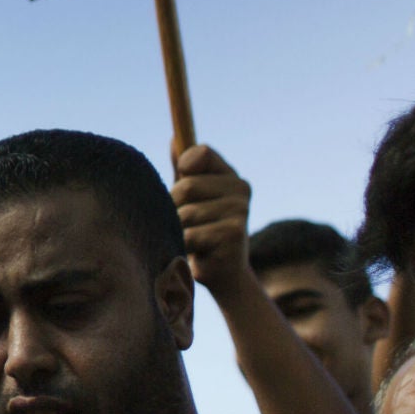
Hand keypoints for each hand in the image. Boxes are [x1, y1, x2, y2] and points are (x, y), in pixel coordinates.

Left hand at [172, 145, 252, 296]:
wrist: (223, 274)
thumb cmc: (200, 230)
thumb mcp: (191, 198)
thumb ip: (183, 171)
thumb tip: (173, 139)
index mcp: (230, 176)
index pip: (201, 152)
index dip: (184, 165)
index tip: (182, 178)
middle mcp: (241, 189)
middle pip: (186, 187)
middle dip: (173, 207)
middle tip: (185, 223)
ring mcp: (240, 212)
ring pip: (184, 214)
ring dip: (178, 230)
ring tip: (192, 239)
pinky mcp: (233, 235)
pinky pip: (189, 235)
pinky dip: (184, 246)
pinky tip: (198, 252)